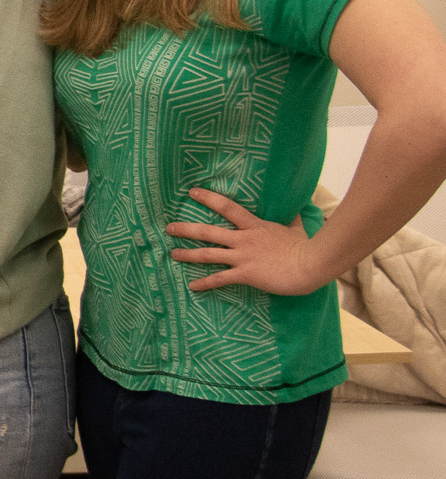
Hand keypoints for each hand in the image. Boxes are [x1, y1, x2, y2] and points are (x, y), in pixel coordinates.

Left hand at [171, 187, 325, 295]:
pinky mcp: (245, 274)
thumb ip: (291, 218)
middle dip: (186, 229)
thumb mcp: (296, 228)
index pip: (227, 207)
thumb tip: (297, 206)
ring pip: (208, 254)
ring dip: (188, 255)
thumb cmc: (305, 247)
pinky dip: (204, 283)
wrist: (311, 265)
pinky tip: (192, 286)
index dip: (208, 198)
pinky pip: (220, 279)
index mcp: (254, 226)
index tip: (192, 192)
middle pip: (208, 232)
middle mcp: (243, 239)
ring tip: (173, 254)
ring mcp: (242, 257)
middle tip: (168, 228)